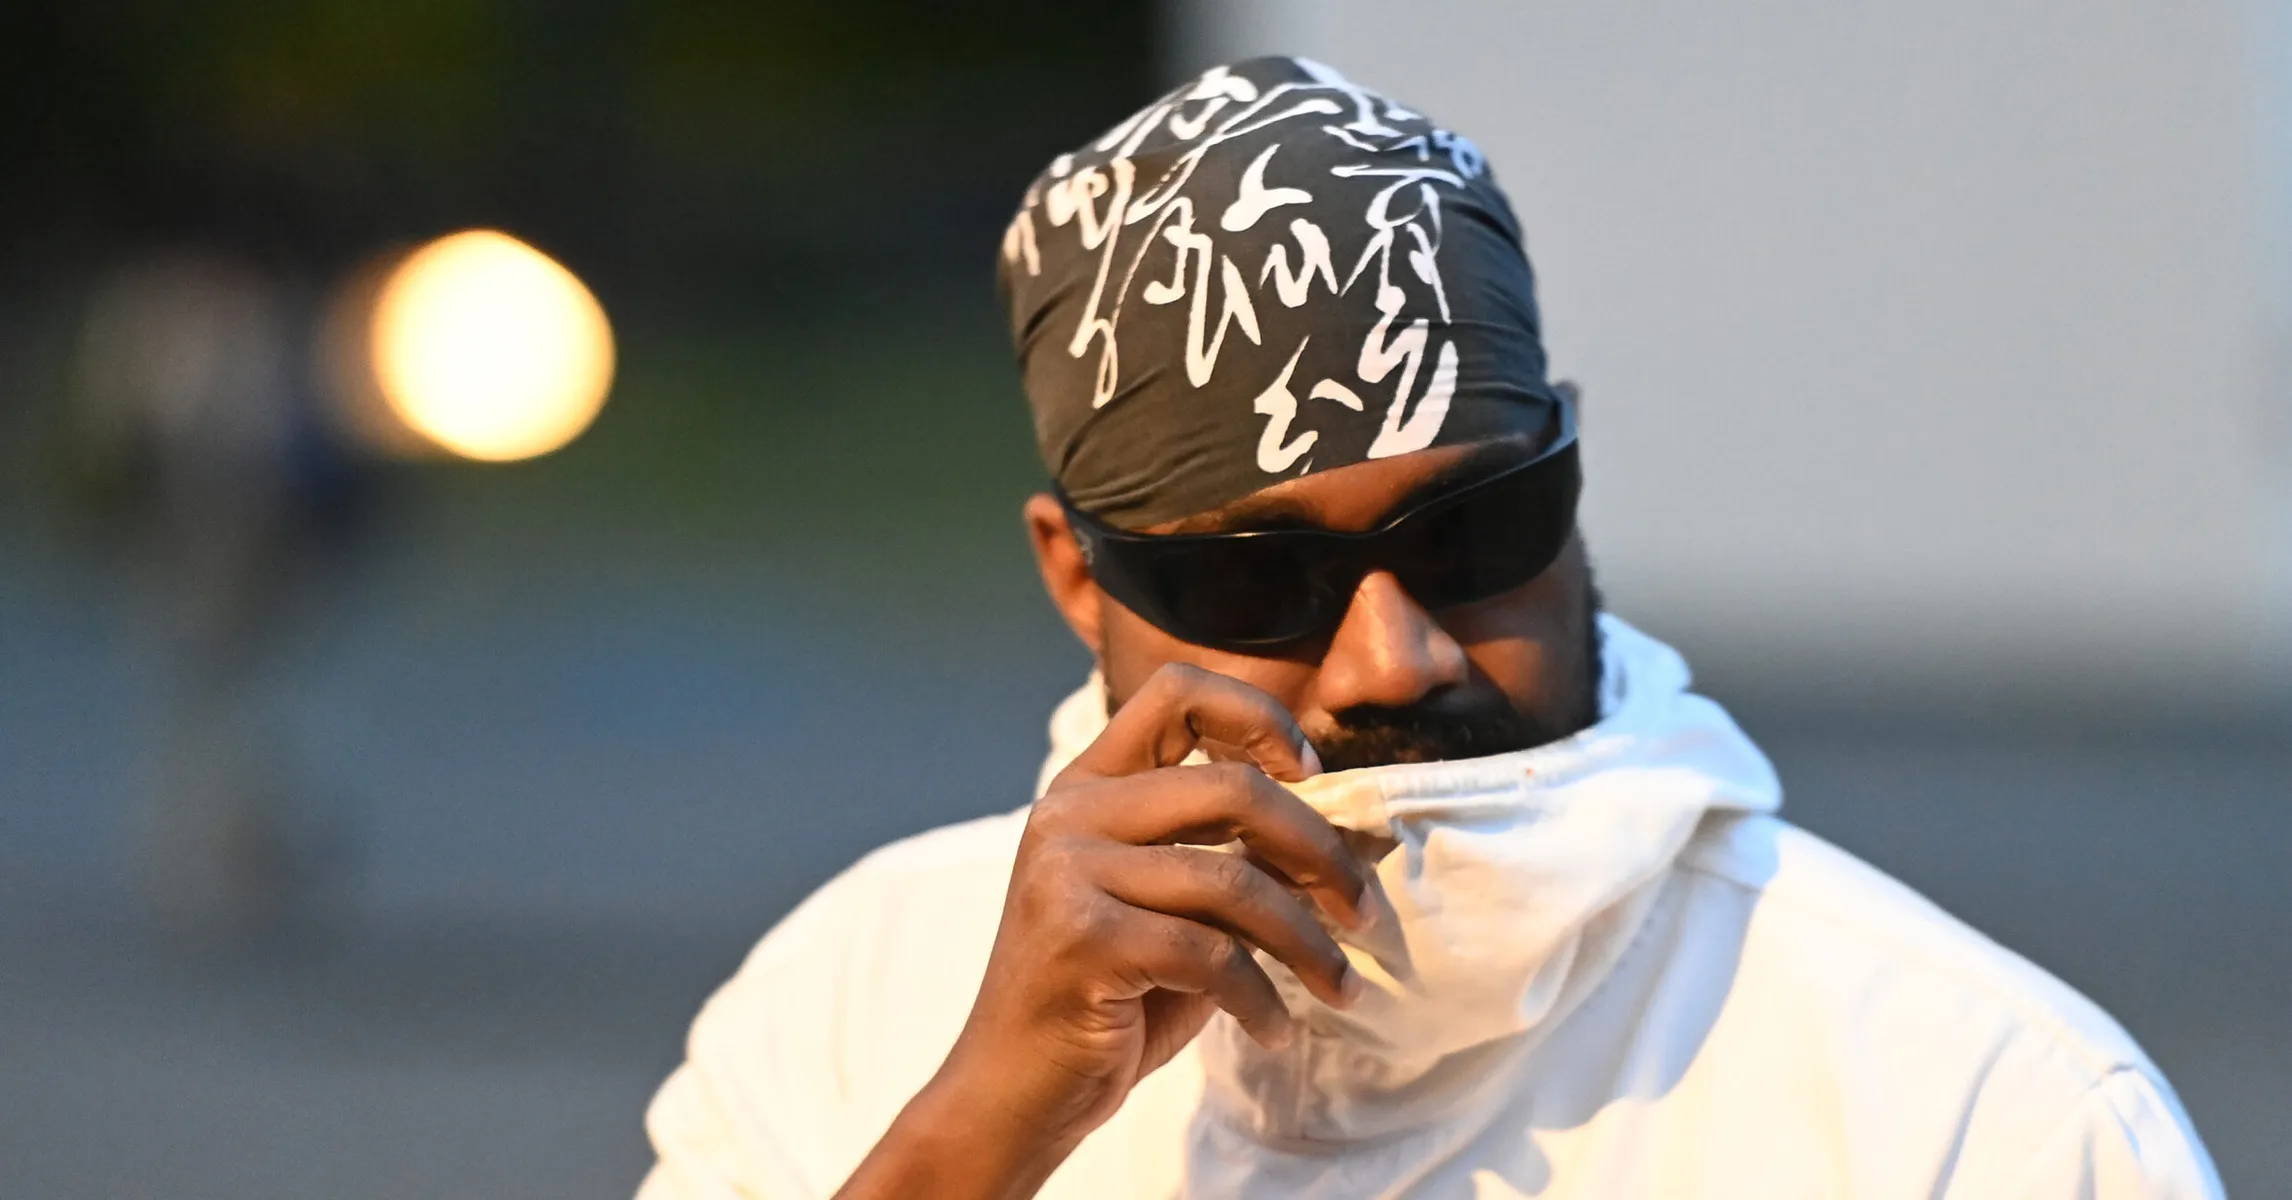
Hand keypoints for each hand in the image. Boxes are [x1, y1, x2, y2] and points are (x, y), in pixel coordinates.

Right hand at [836, 664, 1369, 1199]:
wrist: (1013, 1098)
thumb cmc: (1106, 1004)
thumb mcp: (1173, 915)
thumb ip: (1232, 863)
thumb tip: (1347, 840)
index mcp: (1087, 787)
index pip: (1175, 693)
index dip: (1257, 717)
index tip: (1312, 774)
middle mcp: (1069, 813)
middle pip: (1231, 788)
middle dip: (1320, 853)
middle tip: (1363, 913)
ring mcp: (1067, 871)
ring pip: (1233, 880)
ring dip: (1307, 943)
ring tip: (1339, 988)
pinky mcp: (1081, 937)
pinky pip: (1212, 954)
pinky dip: (1262, 1000)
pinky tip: (1275, 1032)